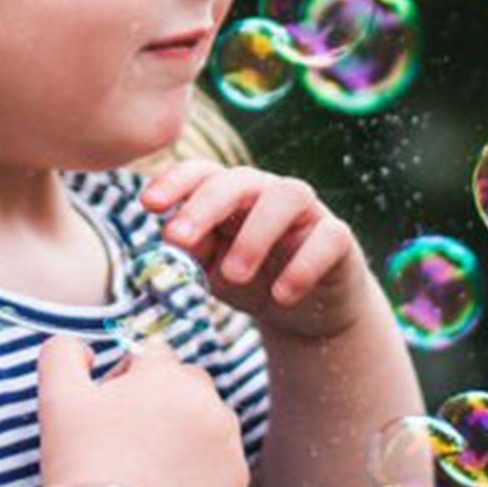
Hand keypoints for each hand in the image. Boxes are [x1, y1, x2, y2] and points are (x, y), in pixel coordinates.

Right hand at [35, 335, 249, 486]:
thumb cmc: (77, 462)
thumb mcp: (55, 397)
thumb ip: (62, 352)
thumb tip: (87, 349)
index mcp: (166, 373)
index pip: (150, 357)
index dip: (124, 382)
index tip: (108, 415)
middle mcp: (207, 400)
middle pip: (185, 383)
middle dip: (161, 400)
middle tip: (127, 440)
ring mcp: (227, 440)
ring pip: (206, 419)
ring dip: (184, 431)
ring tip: (147, 466)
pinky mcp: (237, 478)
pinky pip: (220, 459)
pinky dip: (200, 468)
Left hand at [139, 159, 373, 340]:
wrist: (306, 313)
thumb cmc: (251, 281)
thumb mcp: (213, 271)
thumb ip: (192, 253)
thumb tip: (169, 238)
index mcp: (231, 195)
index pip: (202, 173)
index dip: (175, 181)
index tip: (148, 204)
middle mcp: (268, 193)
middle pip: (239, 179)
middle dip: (205, 206)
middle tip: (179, 239)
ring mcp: (307, 212)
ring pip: (287, 196)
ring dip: (255, 234)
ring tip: (233, 276)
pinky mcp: (339, 237)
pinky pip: (328, 237)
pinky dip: (303, 266)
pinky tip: (282, 295)